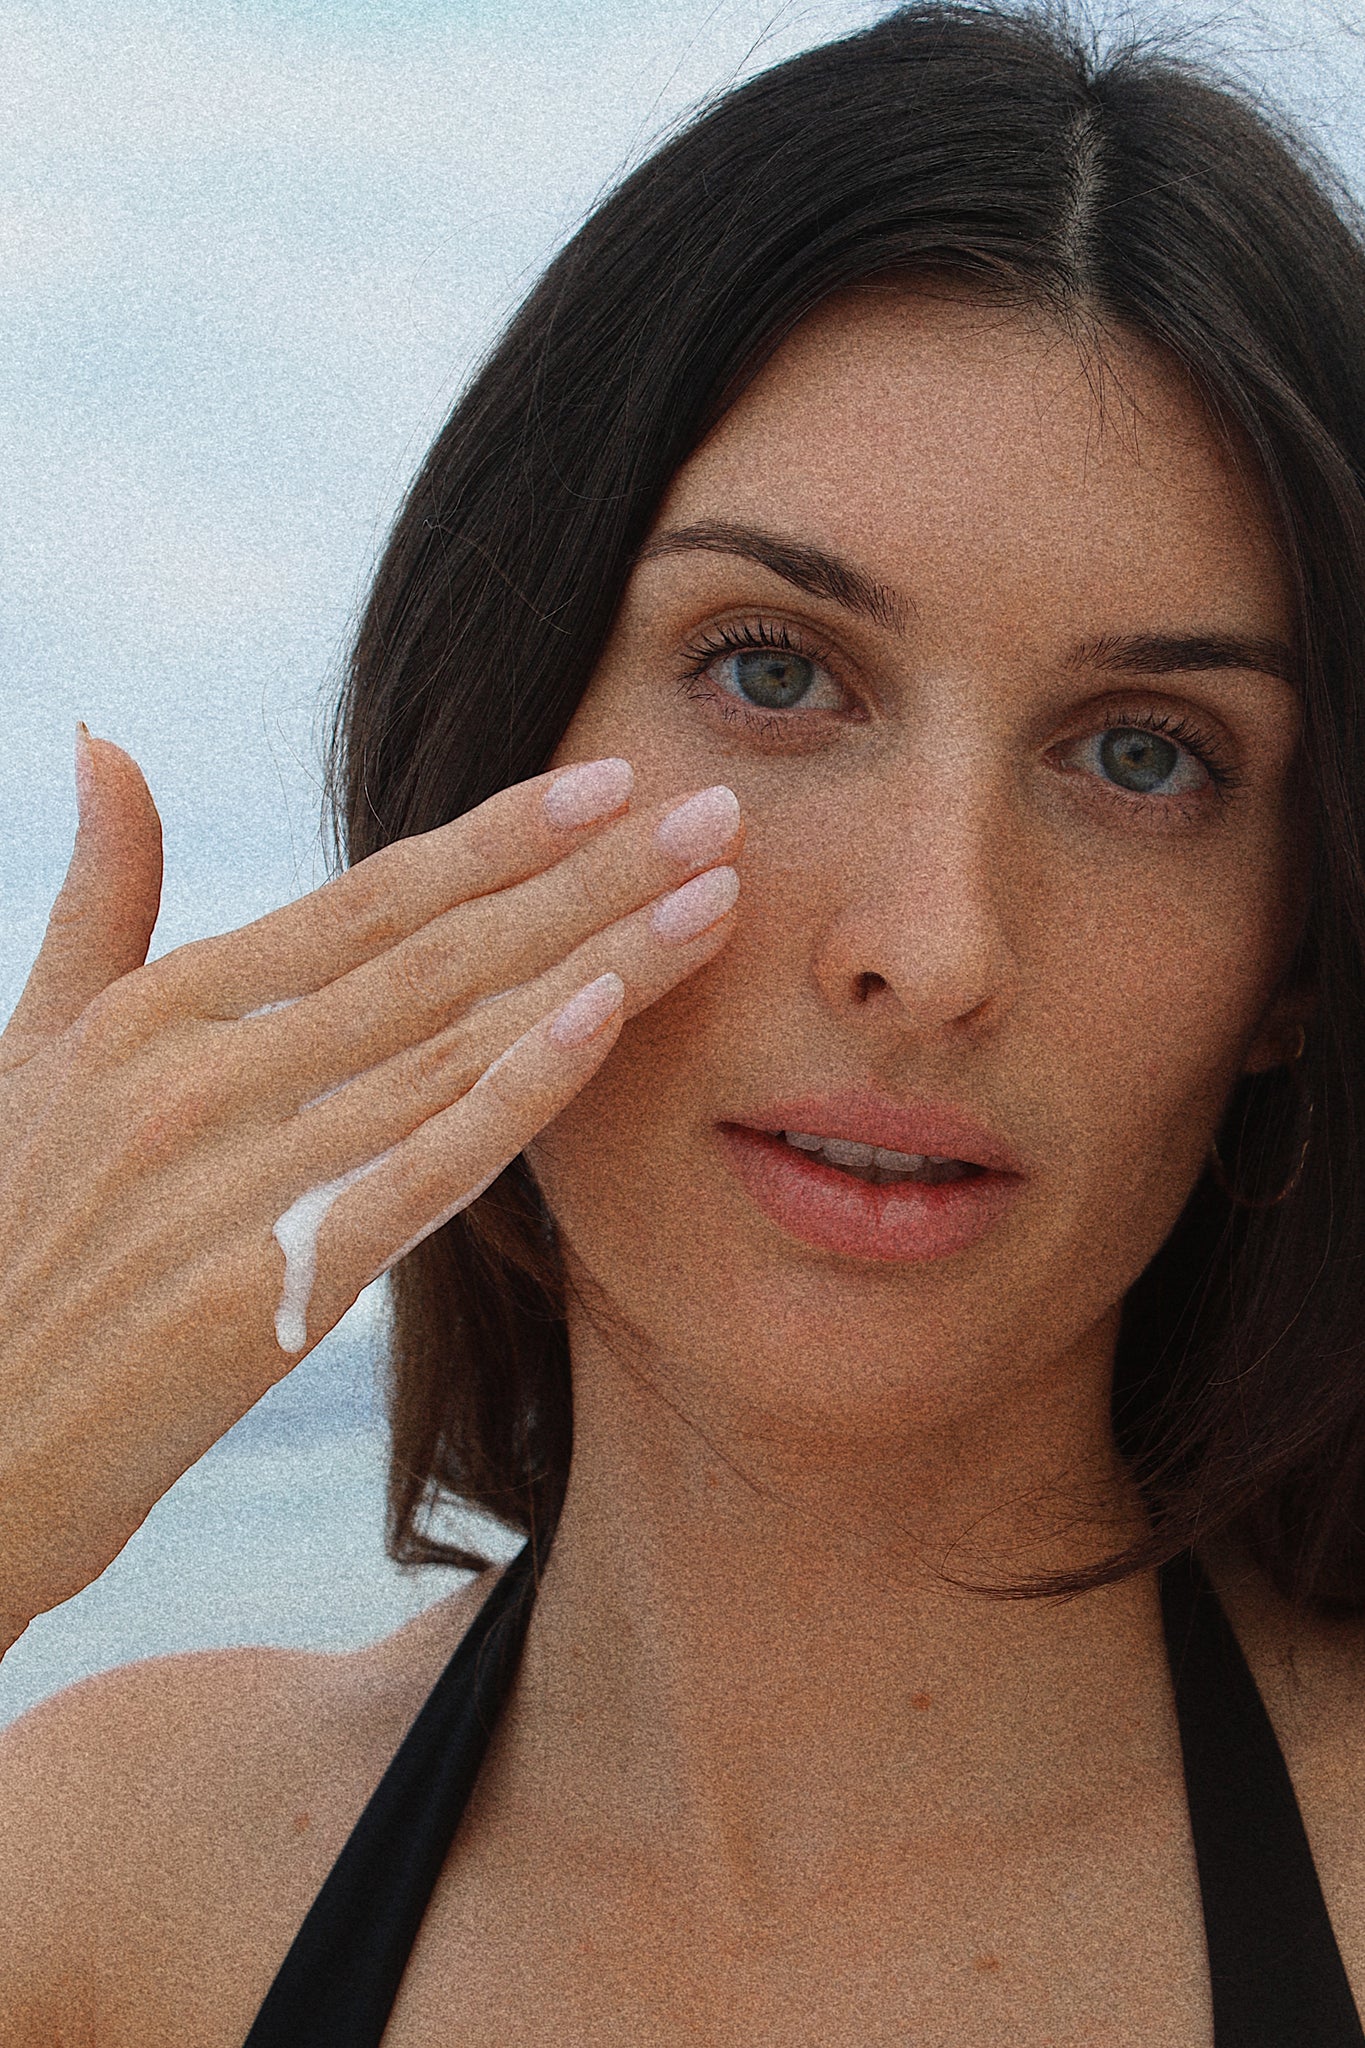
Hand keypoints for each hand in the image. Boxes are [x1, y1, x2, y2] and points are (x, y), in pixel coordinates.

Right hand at [0, 730, 741, 1650]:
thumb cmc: (0, 1247)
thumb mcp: (34, 1052)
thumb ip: (97, 902)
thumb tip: (108, 744)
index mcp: (158, 1010)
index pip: (365, 899)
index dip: (497, 836)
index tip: (610, 779)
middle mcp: (203, 1072)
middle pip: (438, 955)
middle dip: (589, 879)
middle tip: (720, 815)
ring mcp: (235, 1176)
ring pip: (453, 1044)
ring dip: (597, 963)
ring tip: (713, 902)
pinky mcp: (266, 1286)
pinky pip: (419, 1167)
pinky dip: (517, 1088)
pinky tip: (607, 1020)